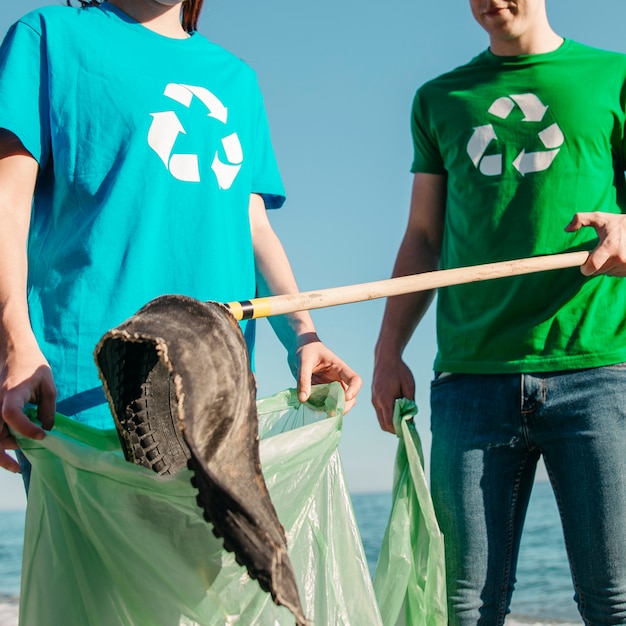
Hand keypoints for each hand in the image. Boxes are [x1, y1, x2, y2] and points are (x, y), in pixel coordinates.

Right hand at [0, 347, 55, 471]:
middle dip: (2, 454)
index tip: (42, 436)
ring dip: (0, 449)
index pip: (11, 416)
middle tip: (17, 468)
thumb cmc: (32, 365)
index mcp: (11, 394)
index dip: (25, 430)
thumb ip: (48, 409)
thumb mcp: (48, 385)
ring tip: (15, 460)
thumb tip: (46, 429)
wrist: (11, 351)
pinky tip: (9, 448)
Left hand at [289, 332, 361, 413]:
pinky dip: (320, 410)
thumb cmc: (304, 349)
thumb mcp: (303, 361)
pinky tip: (312, 411)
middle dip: (344, 407)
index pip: (355, 380)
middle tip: (331, 414)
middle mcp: (337, 379)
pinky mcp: (320, 392)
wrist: (297, 347)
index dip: (354, 390)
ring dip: (332, 410)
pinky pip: (324, 404)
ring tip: (320, 414)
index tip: (346, 397)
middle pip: (350, 397)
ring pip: (338, 403)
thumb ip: (303, 379)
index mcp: (339, 368)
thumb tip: (303, 399)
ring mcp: (330, 387)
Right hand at [371, 354, 414, 433]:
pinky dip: (388, 417)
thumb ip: (410, 403)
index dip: (399, 430)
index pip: (390, 422)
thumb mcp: (409, 386)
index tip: (409, 431)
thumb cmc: (399, 370)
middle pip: (384, 425)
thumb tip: (411, 419)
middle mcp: (376, 402)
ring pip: (381, 420)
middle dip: (395, 430)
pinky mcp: (374, 398)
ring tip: (404, 421)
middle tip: (408, 429)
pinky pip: (380, 413)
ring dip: (391, 424)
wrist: (386, 358)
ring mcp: (373, 400)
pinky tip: (398, 413)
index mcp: (384, 399)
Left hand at [565, 212, 625, 275]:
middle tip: (600, 252)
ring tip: (612, 252)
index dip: (585, 268)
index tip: (584, 265)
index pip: (592, 267)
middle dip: (595, 264)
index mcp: (610, 246)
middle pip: (598, 271)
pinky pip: (617, 274)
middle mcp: (620, 258)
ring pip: (607, 273)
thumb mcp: (599, 218)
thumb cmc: (617, 224)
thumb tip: (566, 229)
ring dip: (606, 266)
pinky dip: (615, 268)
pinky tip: (619, 257)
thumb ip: (580, 219)